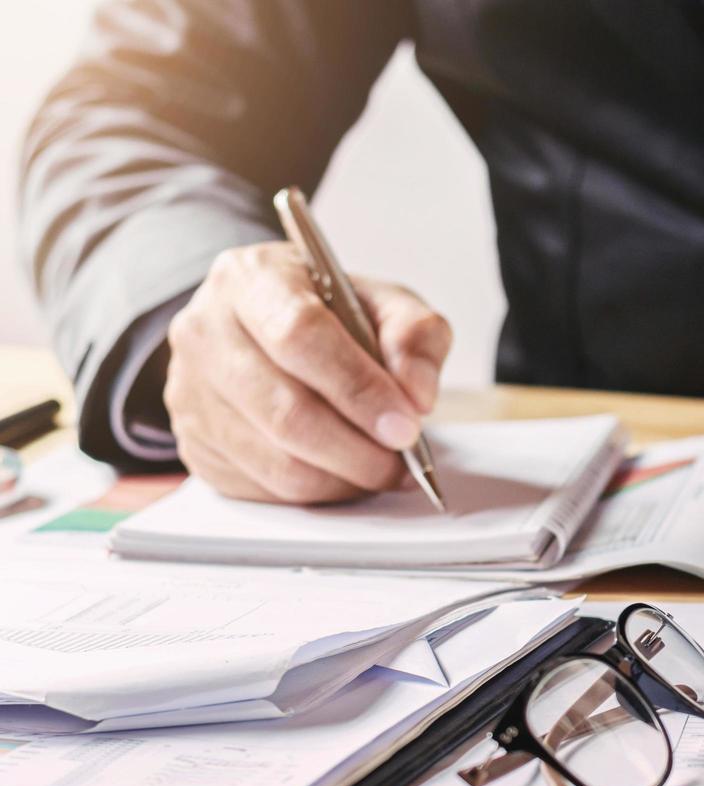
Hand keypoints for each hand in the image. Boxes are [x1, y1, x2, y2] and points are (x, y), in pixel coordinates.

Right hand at [164, 242, 451, 502]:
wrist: (265, 329)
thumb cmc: (329, 314)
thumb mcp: (384, 302)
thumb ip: (414, 336)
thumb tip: (417, 396)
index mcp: (252, 278)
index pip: (300, 335)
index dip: (358, 388)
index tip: (405, 426)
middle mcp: (205, 332)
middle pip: (285, 411)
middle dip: (358, 449)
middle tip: (404, 462)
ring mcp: (190, 392)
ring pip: (275, 461)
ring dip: (344, 478)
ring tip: (385, 470)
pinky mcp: (194, 442)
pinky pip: (264, 487)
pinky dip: (318, 491)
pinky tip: (347, 474)